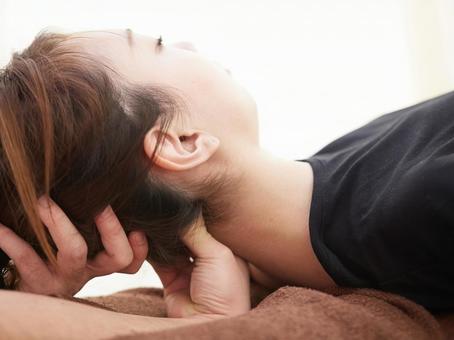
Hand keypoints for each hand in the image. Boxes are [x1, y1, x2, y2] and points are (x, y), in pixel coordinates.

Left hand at [0, 196, 148, 296]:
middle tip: (100, 202)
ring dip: (61, 222)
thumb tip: (102, 187)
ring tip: (43, 200)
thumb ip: (94, 228)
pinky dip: (12, 239)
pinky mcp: (36, 281)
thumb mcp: (81, 249)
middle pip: (117, 256)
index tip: (138, 228)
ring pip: (74, 251)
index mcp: (101, 263)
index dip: (140, 248)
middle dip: (111, 226)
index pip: (130, 261)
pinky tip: (0, 225)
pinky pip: (27, 258)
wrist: (28, 288)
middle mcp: (88, 271)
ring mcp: (63, 277)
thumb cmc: (56, 258)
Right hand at [149, 214, 250, 319]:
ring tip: (149, 219)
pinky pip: (159, 261)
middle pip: (186, 235)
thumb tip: (183, 207)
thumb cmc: (225, 290)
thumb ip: (197, 231)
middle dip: (173, 225)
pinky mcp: (172, 281)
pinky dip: (150, 250)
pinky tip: (143, 235)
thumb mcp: (217, 254)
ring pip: (171, 246)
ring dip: (160, 236)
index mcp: (224, 250)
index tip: (177, 199)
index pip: (205, 226)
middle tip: (159, 207)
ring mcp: (189, 270)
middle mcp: (206, 259)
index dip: (192, 215)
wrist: (210, 324)